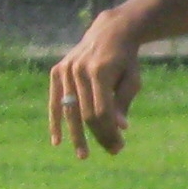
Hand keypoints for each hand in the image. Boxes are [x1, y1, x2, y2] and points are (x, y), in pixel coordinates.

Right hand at [48, 10, 143, 158]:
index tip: (120, 146)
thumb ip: (123, 102)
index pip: (102, 111)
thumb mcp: (132, 80)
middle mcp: (79, 71)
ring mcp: (66, 70)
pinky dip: (55, 121)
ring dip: (77, 135)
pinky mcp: (57, 71)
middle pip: (86, 113)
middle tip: (112, 152)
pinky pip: (55, 101)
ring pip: (70, 110)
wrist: (109, 33)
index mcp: (100, 72)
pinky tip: (57, 141)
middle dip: (99, 135)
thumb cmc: (126, 61)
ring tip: (83, 155)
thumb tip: (121, 128)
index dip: (110, 131)